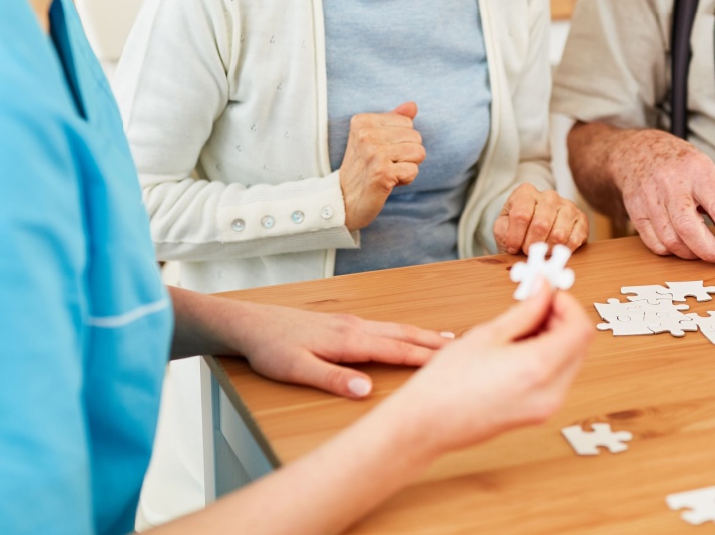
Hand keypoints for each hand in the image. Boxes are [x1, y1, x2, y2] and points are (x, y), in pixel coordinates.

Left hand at [224, 300, 449, 399]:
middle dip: (434, 341)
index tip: (453, 360)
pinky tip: (405, 335)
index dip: (425, 356)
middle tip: (467, 346)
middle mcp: (354, 327)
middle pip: (403, 333)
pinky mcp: (342, 324)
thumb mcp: (296, 369)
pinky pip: (383, 326)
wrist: (248, 324)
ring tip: (447, 339)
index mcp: (349, 340)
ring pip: (395, 328)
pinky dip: (404, 331)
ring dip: (422, 334)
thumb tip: (365, 391)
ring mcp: (349, 322)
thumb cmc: (270, 348)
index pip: (396, 349)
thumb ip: (332, 379)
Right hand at [339, 102, 423, 230]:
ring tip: (388, 172)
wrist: (343, 200)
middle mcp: (366, 134)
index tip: (382, 152)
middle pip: (415, 136)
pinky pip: (413, 170)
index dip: (401, 140)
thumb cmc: (363, 168)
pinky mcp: (382, 172)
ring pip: (418, 152)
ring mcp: (373, 153)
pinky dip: (406, 179)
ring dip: (408, 166)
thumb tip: (412, 105)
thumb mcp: (373, 139)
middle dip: (407, 154)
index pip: (407, 122)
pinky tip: (389, 182)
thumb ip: (393, 120)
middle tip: (385, 164)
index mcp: (362, 121)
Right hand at [385, 285, 593, 454]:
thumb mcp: (488, 334)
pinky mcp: (538, 414)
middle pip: (579, 346)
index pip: (580, 329)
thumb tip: (544, 291)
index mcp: (539, 367)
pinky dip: (548, 357)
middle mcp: (551, 391)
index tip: (550, 293)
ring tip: (522, 326)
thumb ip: (525, 310)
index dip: (569, 305)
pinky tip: (520, 348)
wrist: (430, 422)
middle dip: (563, 320)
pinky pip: (557, 378)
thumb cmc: (449, 381)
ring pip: (570, 361)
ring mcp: (547, 407)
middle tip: (536, 304)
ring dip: (556, 338)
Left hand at [493, 183, 589, 254]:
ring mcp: (567, 206)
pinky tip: (555, 249)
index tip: (513, 247)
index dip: (516, 236)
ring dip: (547, 249)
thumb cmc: (518, 231)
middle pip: (540, 225)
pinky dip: (563, 250)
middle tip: (527, 251)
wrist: (536, 233)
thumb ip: (502, 231)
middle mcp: (549, 195)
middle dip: (532, 244)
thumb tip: (511, 238)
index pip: (521, 215)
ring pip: (558, 234)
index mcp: (526, 193)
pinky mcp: (582, 219)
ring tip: (541, 250)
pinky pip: (574, 240)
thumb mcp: (503, 229)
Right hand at [608, 129, 714, 266]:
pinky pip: (654, 243)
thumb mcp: (708, 176)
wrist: (639, 150)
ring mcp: (650, 197)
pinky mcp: (636, 210)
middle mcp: (672, 183)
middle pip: (690, 229)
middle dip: (711, 252)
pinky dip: (671, 251)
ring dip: (692, 254)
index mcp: (698, 171)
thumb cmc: (679, 164)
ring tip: (703, 250)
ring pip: (671, 241)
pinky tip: (680, 244)